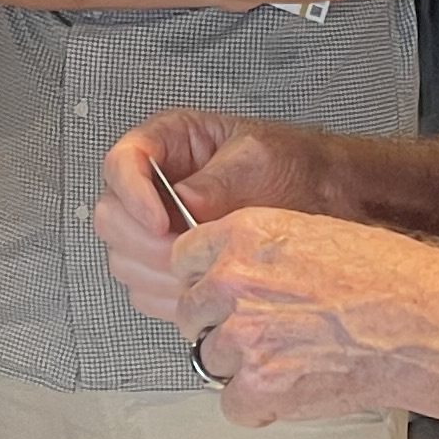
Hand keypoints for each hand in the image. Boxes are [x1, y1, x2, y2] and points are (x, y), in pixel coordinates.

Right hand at [94, 109, 352, 309]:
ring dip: (155, 272)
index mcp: (169, 142)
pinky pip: (144, 289)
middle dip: (145, 241)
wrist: (326, 199)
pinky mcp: (170, 264)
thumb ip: (219, 180)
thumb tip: (183, 201)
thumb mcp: (260, 158)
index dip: (133, 194)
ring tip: (198, 271)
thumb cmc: (294, 165)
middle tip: (184, 252)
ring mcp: (159, 228)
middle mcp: (155, 185)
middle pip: (112, 216)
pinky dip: (166, 296)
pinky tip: (198, 289)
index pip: (121, 162)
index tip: (161, 221)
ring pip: (123, 258)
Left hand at [160, 207, 438, 428]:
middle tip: (265, 334)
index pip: (184, 258)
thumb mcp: (313, 234)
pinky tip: (296, 390)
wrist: (426, 323)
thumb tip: (231, 277)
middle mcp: (233, 281)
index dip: (205, 280)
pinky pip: (232, 405)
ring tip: (293, 361)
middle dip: (219, 326)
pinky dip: (260, 407)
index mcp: (245, 235)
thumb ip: (260, 253)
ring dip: (241, 367)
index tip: (222, 294)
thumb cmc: (389, 278)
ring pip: (208, 360)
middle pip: (189, 312)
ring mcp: (242, 336)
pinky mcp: (258, 386)